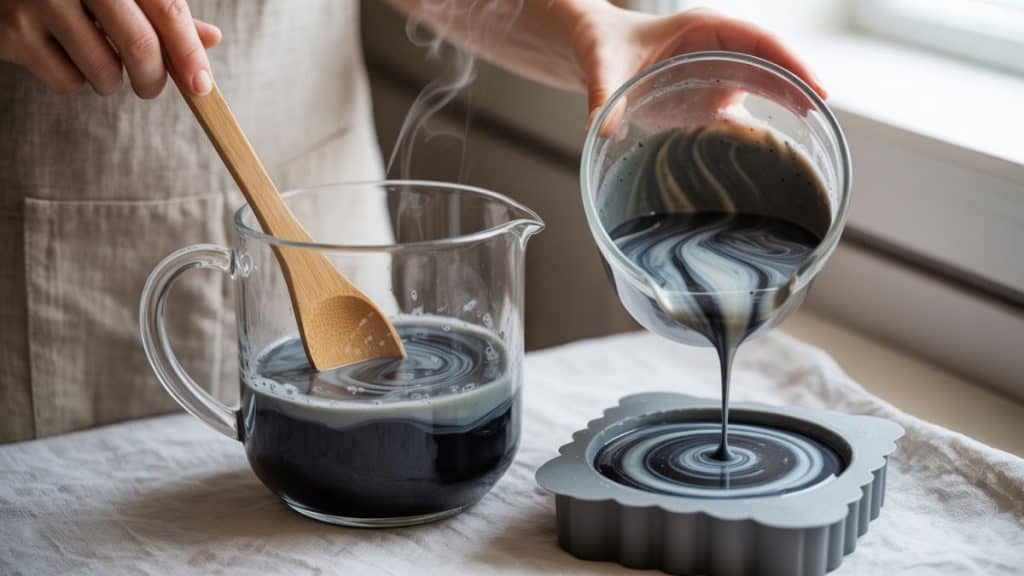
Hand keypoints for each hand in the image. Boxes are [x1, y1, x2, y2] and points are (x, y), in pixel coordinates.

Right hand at [0, 0, 220, 97]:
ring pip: (104, 71)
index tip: (202, 86)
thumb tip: (211, 40)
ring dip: (110, 81)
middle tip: (150, 88)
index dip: (188, 51)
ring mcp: (40, 0)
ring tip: (95, 58)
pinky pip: (67, 81)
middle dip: (154, 79)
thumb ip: (161, 9)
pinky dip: (73, 79)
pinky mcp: (13, 32)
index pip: (166, 8)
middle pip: (139, 44)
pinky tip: (58, 52)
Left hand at [575, 6, 825, 127]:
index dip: (791, 63)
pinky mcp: (711, 94)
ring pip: (764, 87)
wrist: (594, 50)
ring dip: (786, 108)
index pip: (760, 41)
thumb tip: (600, 129)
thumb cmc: (603, 46)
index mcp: (705, 28)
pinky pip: (743, 108)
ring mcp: (719, 71)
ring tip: (808, 138)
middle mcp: (720, 47)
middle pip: (771, 65)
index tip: (814, 89)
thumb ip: (603, 95)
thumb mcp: (602, 66)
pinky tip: (772, 155)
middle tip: (819, 119)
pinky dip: (760, 127)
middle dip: (797, 89)